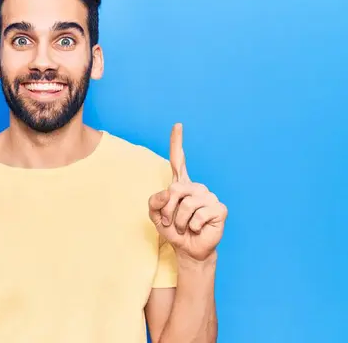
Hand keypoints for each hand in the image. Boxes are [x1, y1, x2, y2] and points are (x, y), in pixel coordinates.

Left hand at [148, 123, 227, 261]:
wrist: (187, 249)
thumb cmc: (173, 230)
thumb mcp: (156, 216)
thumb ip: (155, 202)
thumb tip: (169, 193)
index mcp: (180, 185)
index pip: (178, 160)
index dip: (177, 142)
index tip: (177, 125)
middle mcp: (196, 187)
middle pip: (174, 189)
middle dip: (167, 210)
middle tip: (170, 223)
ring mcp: (209, 196)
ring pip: (186, 204)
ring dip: (179, 221)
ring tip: (184, 227)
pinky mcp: (219, 208)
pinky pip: (200, 214)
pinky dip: (193, 226)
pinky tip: (197, 228)